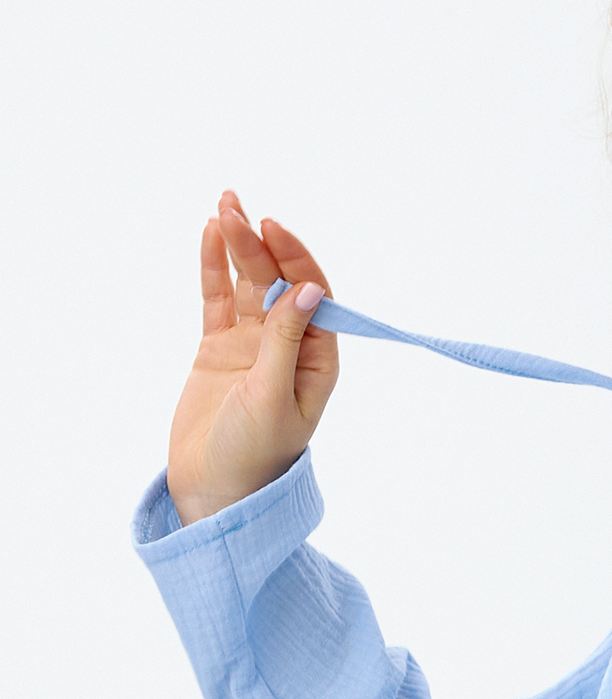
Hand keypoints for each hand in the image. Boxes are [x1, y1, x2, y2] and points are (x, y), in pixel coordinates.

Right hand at [166, 190, 338, 525]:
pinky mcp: (219, 348)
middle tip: (235, 207)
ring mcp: (253, 345)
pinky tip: (209, 233)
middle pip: (278, 283)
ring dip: (237, 246)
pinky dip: (213, 268)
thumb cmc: (252, 457)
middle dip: (260, 244)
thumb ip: (285, 342)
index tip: (273, 229)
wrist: (213, 493)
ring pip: (248, 284)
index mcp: (317, 362)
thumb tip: (310, 291)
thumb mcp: (272, 398)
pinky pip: (219, 299)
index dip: (296, 260)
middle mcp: (289, 348)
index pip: (314, 298)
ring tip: (224, 206)